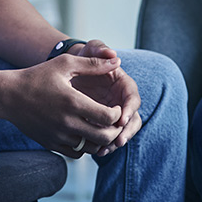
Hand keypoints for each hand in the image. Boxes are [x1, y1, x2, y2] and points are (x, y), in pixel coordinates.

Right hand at [6, 51, 125, 156]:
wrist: (9, 96)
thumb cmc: (38, 76)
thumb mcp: (66, 64)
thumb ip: (93, 64)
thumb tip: (117, 60)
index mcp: (73, 102)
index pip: (107, 118)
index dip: (118, 114)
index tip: (116, 106)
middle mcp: (67, 123)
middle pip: (103, 137)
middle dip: (114, 130)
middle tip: (115, 120)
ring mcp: (59, 136)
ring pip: (91, 148)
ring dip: (101, 140)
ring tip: (101, 126)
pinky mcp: (51, 144)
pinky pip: (77, 153)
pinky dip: (86, 146)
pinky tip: (85, 132)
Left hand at [68, 40, 142, 155]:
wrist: (69, 71)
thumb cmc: (83, 57)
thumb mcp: (91, 49)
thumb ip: (100, 50)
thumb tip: (113, 55)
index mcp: (122, 84)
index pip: (133, 97)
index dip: (129, 109)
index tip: (121, 119)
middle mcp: (121, 100)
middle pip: (132, 119)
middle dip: (127, 131)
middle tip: (117, 141)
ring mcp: (112, 113)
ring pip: (121, 131)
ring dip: (115, 141)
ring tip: (104, 150)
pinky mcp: (102, 123)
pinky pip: (107, 137)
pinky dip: (104, 146)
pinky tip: (96, 152)